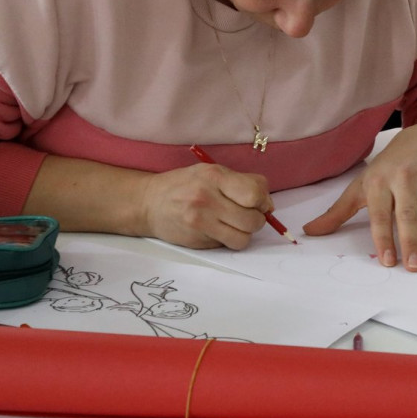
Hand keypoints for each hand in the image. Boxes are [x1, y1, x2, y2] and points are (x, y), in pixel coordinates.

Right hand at [139, 163, 273, 249]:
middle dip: (257, 220)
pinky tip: (219, 230)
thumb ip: (242, 182)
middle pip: (253, 220)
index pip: (255, 194)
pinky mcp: (197, 240)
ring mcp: (200, 222)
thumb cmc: (185, 184)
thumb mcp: (212, 172)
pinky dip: (229, 240)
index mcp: (214, 176)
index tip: (258, 202)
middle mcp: (206, 199)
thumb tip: (268, 204)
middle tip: (247, 215)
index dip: (263, 201)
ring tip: (234, 224)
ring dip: (245, 233)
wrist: (149, 203)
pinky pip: (227, 245)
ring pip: (243, 239)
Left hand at [302, 120, 416, 271]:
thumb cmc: (386, 169)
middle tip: (414, 268)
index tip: (387, 261)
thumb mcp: (361, 186)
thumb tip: (309, 233)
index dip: (384, 237)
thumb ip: (337, 213)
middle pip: (408, 214)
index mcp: (379, 182)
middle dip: (411, 241)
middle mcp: (404, 178)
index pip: (380, 214)